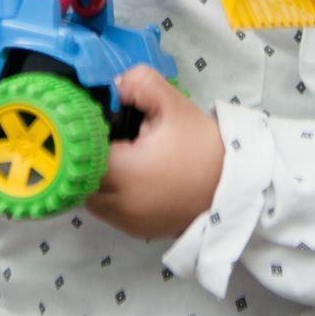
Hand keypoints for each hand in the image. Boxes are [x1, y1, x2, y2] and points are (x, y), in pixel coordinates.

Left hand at [86, 66, 223, 239]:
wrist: (237, 187)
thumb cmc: (204, 147)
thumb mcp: (174, 105)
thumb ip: (140, 83)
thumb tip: (114, 85)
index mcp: (123, 173)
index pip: (79, 151)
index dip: (82, 132)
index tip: (94, 119)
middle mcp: (119, 204)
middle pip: (77, 176)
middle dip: (86, 155)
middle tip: (105, 135)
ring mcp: (127, 222)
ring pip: (90, 196)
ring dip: (95, 176)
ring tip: (119, 156)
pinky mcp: (137, 231)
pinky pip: (108, 211)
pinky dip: (110, 193)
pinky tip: (130, 175)